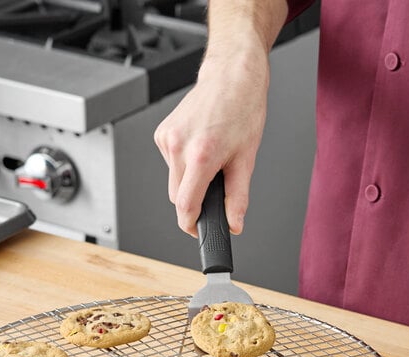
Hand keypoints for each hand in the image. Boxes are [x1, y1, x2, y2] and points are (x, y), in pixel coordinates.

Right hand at [154, 50, 269, 236]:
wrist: (231, 75)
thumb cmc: (242, 109)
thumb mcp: (247, 159)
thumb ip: (238, 197)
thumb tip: (235, 223)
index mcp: (201, 155)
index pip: (185, 206)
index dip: (191, 224)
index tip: (198, 230)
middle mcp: (178, 146)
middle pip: (177, 196)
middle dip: (193, 200)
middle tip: (215, 185)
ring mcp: (166, 138)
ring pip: (173, 180)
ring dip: (189, 180)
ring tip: (210, 157)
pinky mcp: (161, 133)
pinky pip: (170, 163)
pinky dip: (183, 163)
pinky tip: (198, 146)